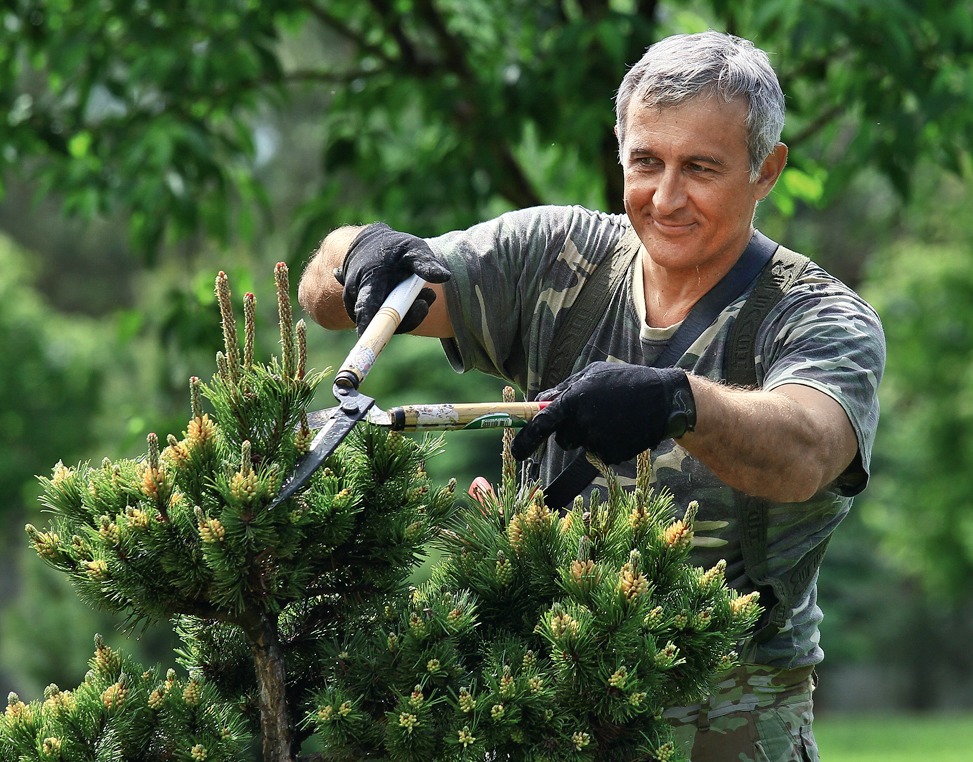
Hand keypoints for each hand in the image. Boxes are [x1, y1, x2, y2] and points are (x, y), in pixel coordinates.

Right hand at [335, 223, 450, 334]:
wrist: (370, 247)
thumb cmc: (394, 249)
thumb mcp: (412, 249)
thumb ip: (426, 263)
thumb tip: (445, 276)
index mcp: (367, 280)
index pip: (366, 308)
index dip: (370, 325)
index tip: (372, 339)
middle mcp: (357, 297)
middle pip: (382, 322)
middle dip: (410, 315)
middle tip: (429, 295)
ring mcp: (358, 307)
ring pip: (386, 323)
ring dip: (408, 312)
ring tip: (422, 291)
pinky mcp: (365, 315)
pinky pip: (386, 323)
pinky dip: (401, 313)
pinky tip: (408, 296)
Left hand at [510, 362, 695, 463]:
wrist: (665, 399)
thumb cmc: (625, 381)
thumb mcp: (591, 375)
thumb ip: (562, 390)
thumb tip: (538, 403)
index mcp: (573, 399)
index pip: (540, 424)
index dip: (525, 440)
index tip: (517, 452)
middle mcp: (582, 421)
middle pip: (561, 437)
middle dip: (569, 429)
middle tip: (592, 413)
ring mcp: (597, 440)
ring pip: (579, 444)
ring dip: (587, 435)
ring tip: (611, 417)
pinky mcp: (612, 454)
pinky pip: (598, 453)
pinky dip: (606, 443)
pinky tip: (622, 428)